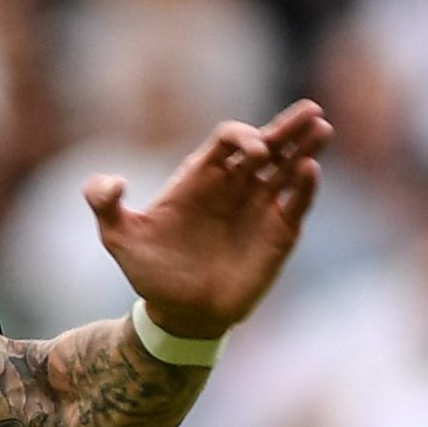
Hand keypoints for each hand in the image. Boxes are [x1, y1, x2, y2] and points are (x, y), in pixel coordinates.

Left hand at [86, 99, 330, 341]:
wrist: (178, 315)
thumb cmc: (150, 273)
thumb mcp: (119, 238)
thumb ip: (105, 205)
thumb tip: (114, 182)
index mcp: (201, 178)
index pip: (229, 140)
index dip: (243, 136)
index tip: (252, 149)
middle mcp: (235, 186)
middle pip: (267, 145)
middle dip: (286, 128)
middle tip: (311, 111)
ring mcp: (259, 207)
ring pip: (289, 168)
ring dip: (306, 149)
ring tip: (322, 128)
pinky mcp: (278, 233)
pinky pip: (296, 203)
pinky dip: (305, 187)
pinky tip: (311, 170)